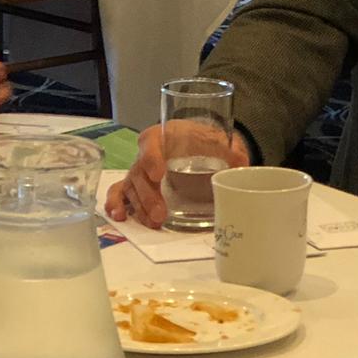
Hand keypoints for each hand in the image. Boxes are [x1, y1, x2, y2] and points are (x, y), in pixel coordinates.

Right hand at [104, 122, 250, 227]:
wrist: (200, 144)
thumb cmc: (205, 139)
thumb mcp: (219, 140)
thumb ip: (231, 152)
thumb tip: (241, 164)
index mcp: (165, 134)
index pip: (151, 142)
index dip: (151, 157)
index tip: (159, 174)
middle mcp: (147, 151)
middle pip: (140, 171)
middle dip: (148, 194)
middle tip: (161, 214)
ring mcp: (140, 169)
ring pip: (131, 186)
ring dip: (138, 206)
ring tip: (151, 222)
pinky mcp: (137, 185)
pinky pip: (120, 192)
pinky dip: (116, 203)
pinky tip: (120, 217)